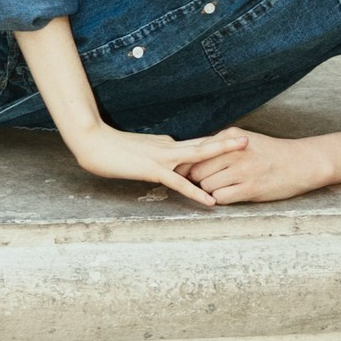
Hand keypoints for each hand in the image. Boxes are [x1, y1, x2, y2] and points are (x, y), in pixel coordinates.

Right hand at [67, 123, 249, 208]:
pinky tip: (209, 200)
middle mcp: (168, 147)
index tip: (235, 143)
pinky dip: (196, 191)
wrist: (93, 142)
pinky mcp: (152, 169)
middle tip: (248, 140)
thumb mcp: (140, 149)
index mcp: (166, 144)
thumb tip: (170, 156)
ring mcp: (161, 157)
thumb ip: (157, 153)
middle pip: (203, 144)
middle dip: (226, 142)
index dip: (216, 145)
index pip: (196, 145)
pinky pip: (178, 182)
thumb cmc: (112, 148)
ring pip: (197, 155)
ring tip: (242, 151)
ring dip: (221, 153)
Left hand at [181, 128, 333, 205]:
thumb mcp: (244, 140)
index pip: (196, 150)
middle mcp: (234, 151)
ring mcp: (242, 170)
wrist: (301, 162)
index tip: (188, 171)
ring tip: (223, 187)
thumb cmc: (270, 152)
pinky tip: (231, 194)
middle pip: (197, 170)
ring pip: (207, 186)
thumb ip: (220, 145)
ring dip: (211, 190)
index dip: (189, 164)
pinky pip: (221, 198)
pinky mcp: (250, 188)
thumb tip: (191, 156)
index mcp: (230, 136)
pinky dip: (221, 199)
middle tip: (206, 182)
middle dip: (198, 179)